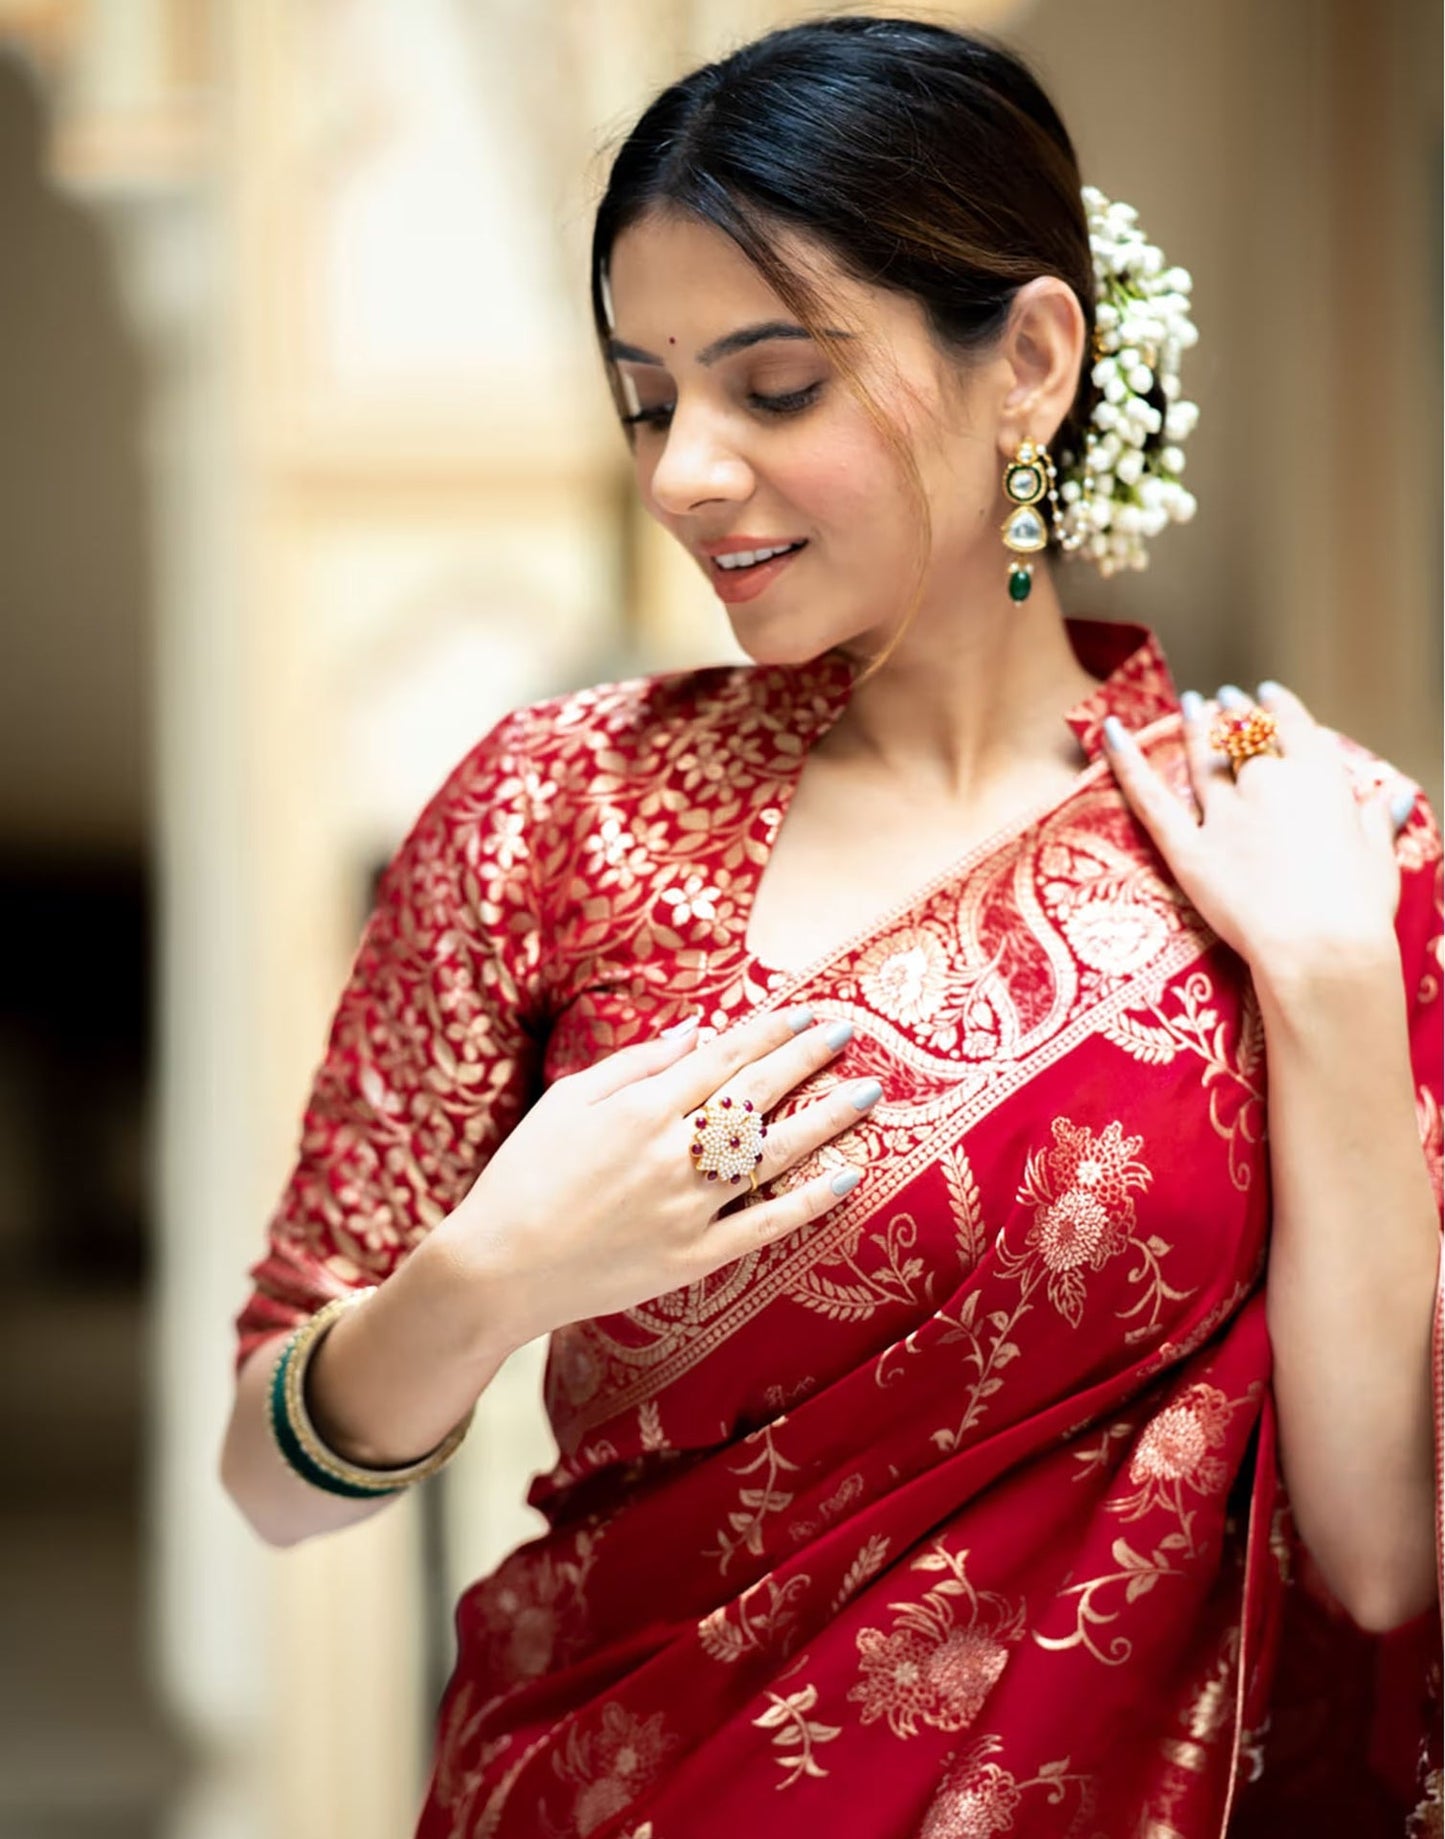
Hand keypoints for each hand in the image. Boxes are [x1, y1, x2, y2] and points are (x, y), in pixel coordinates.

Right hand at [429, 1006, 879, 1346]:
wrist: (495, 1269)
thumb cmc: (522, 1178)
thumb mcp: (567, 1102)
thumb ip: (635, 1065)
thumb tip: (696, 1033)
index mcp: (640, 1108)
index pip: (722, 1058)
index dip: (768, 1032)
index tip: (806, 1014)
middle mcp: (671, 1152)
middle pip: (756, 1095)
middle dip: (807, 1059)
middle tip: (850, 1034)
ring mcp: (686, 1207)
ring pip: (772, 1155)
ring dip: (826, 1120)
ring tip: (869, 1095)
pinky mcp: (691, 1258)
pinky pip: (764, 1226)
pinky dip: (808, 1202)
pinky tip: (847, 1177)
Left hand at [1101, 680, 1413, 978]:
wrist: (1319, 947)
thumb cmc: (1358, 911)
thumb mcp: (1379, 859)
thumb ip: (1377, 822)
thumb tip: (1390, 799)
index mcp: (1320, 779)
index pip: (1294, 727)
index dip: (1277, 707)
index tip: (1264, 693)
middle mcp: (1269, 784)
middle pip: (1243, 739)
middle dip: (1232, 716)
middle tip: (1220, 698)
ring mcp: (1225, 814)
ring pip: (1203, 759)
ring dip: (1194, 727)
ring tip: (1188, 704)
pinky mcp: (1187, 849)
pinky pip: (1151, 798)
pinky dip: (1127, 763)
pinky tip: (1110, 732)